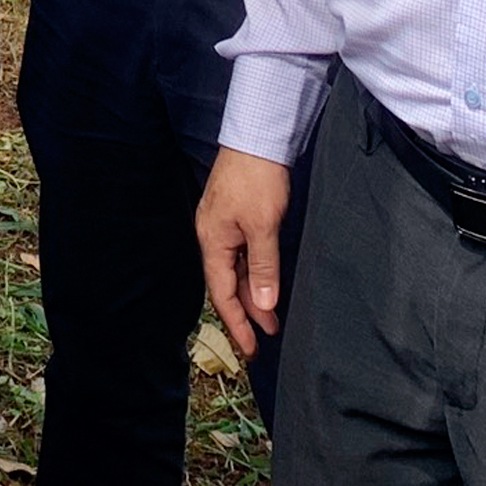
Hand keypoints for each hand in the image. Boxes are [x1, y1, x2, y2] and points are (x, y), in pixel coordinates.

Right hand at [196, 148, 291, 357]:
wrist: (257, 136)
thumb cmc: (257, 177)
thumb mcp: (263, 225)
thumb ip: (263, 267)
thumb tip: (264, 305)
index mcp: (213, 240)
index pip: (222, 293)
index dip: (237, 323)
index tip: (251, 349)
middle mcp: (213, 235)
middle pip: (227, 284)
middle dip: (247, 313)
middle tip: (268, 337)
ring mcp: (224, 224)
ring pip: (236, 270)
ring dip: (253, 294)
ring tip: (272, 316)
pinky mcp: (236, 215)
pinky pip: (242, 254)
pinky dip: (254, 273)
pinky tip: (266, 282)